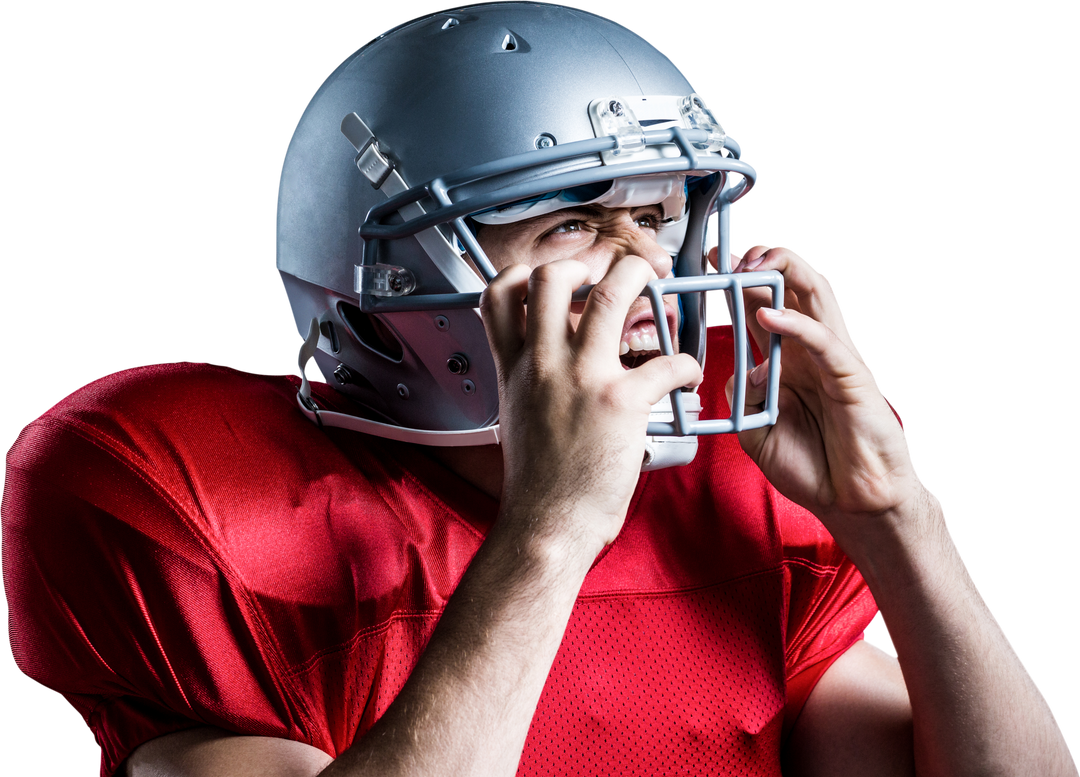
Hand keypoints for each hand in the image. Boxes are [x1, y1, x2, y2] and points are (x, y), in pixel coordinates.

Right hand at [480, 256, 701, 552]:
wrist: (546, 527)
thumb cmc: (538, 484)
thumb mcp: (516, 414)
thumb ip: (528, 377)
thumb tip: (547, 360)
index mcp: (516, 367)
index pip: (500, 294)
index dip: (527, 272)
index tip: (559, 277)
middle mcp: (544, 363)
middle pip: (552, 277)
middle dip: (588, 260)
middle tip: (613, 272)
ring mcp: (582, 378)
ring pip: (612, 296)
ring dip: (638, 278)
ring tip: (655, 283)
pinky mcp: (621, 403)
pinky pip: (667, 362)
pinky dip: (686, 364)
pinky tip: (687, 377)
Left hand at [722, 243, 926, 551]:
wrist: (852, 502)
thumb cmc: (813, 466)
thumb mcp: (757, 430)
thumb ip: (744, 397)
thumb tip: (741, 371)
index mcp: (786, 357)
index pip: (762, 302)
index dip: (736, 279)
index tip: (707, 266)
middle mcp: (811, 348)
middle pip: (791, 284)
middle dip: (759, 261)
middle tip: (725, 256)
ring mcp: (834, 357)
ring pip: (817, 294)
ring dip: (783, 272)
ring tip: (750, 265)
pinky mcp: (853, 376)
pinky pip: (824, 340)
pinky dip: (796, 323)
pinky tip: (768, 314)